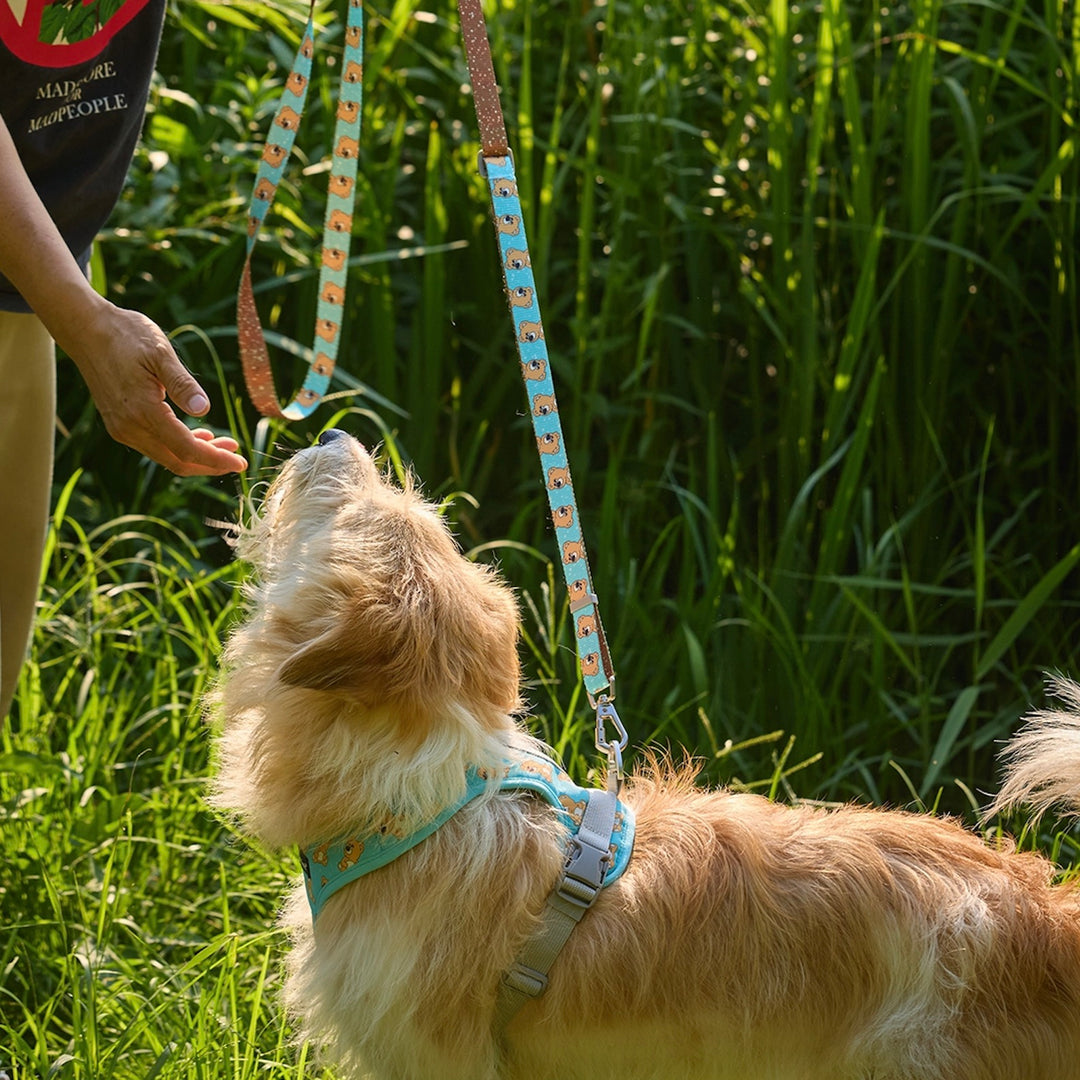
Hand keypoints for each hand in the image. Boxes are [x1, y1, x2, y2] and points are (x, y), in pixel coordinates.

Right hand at [63, 300, 247, 476]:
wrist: (86, 329)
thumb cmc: (126, 336)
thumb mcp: (160, 353)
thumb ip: (183, 384)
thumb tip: (205, 410)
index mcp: (143, 411)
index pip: (186, 449)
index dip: (215, 460)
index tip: (240, 463)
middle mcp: (129, 427)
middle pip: (177, 461)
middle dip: (210, 463)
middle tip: (237, 457)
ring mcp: (121, 428)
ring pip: (166, 456)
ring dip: (196, 455)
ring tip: (223, 444)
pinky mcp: (119, 424)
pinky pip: (154, 445)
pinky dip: (178, 446)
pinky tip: (197, 436)